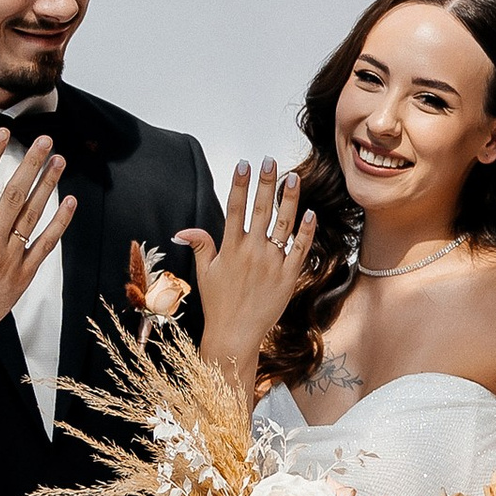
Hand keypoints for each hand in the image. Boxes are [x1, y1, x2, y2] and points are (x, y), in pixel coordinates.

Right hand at [0, 133, 74, 381]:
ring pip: (33, 215)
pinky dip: (59, 224)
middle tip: (45, 141)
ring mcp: (8, 259)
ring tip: (59, 162)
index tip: (2, 133)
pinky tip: (69, 203)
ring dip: (48, 186)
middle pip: (14, 194)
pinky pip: (45, 245)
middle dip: (31, 164)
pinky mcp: (22, 276)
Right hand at [175, 160, 316, 378]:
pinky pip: (300, 250)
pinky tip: (311, 214)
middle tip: (270, 160)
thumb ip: (200, 246)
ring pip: (283, 225)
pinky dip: (307, 232)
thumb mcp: (204, 273)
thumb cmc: (218, 304)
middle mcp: (251, 252)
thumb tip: (183, 230)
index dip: (240, 185)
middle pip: (260, 210)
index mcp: (230, 248)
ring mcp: (271, 264)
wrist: (235, 334)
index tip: (245, 164)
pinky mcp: (288, 277)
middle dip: (265, 183)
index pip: (235, 208)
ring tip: (293, 178)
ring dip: (289, 200)